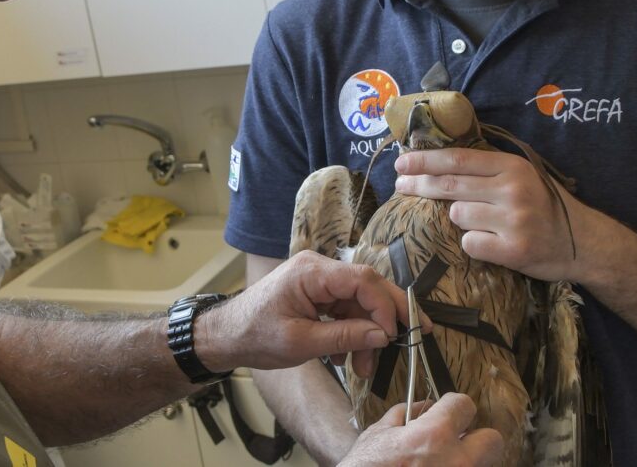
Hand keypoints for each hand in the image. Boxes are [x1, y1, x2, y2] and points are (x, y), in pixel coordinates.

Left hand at [198, 251, 430, 376]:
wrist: (225, 336)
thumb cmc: (253, 335)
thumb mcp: (301, 342)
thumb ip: (345, 337)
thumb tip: (383, 335)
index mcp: (311, 272)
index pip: (363, 280)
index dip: (385, 306)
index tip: (393, 334)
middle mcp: (318, 269)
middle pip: (367, 287)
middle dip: (387, 316)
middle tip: (411, 338)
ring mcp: (318, 281)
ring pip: (359, 303)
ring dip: (367, 335)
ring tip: (363, 367)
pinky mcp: (317, 295)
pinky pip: (345, 310)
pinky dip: (351, 334)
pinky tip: (346, 359)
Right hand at [340, 393, 502, 466]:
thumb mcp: (378, 435)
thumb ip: (406, 414)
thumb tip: (425, 406)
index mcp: (434, 436)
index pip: (465, 405)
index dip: (454, 406)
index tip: (449, 411)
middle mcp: (456, 461)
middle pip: (493, 440)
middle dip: (476, 438)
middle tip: (455, 442)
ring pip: (482, 465)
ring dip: (465, 461)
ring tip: (438, 463)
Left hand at [395, 148, 585, 280]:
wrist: (582, 242)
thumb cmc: (544, 206)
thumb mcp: (522, 176)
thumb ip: (487, 169)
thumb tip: (436, 161)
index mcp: (512, 167)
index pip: (458, 160)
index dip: (425, 161)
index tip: (402, 163)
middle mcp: (513, 190)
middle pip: (450, 185)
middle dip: (419, 184)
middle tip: (400, 185)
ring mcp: (513, 220)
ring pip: (456, 216)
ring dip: (459, 219)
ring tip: (483, 223)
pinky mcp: (513, 249)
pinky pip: (469, 243)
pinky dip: (473, 243)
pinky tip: (491, 242)